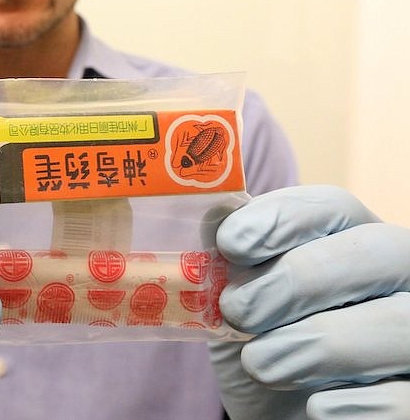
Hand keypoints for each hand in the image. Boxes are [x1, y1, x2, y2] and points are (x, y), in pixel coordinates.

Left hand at [210, 185, 409, 418]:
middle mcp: (401, 277)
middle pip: (378, 250)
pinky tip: (315, 408)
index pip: (335, 205)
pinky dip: (357, 404)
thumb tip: (213, 211)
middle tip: (238, 312)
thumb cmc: (263, 345)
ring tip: (261, 365)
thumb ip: (227, 255)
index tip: (231, 244)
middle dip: (299, 279)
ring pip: (403, 322)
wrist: (281, 414)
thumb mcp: (235, 298)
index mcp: (352, 240)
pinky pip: (407, 398)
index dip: (283, 217)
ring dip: (322, 343)